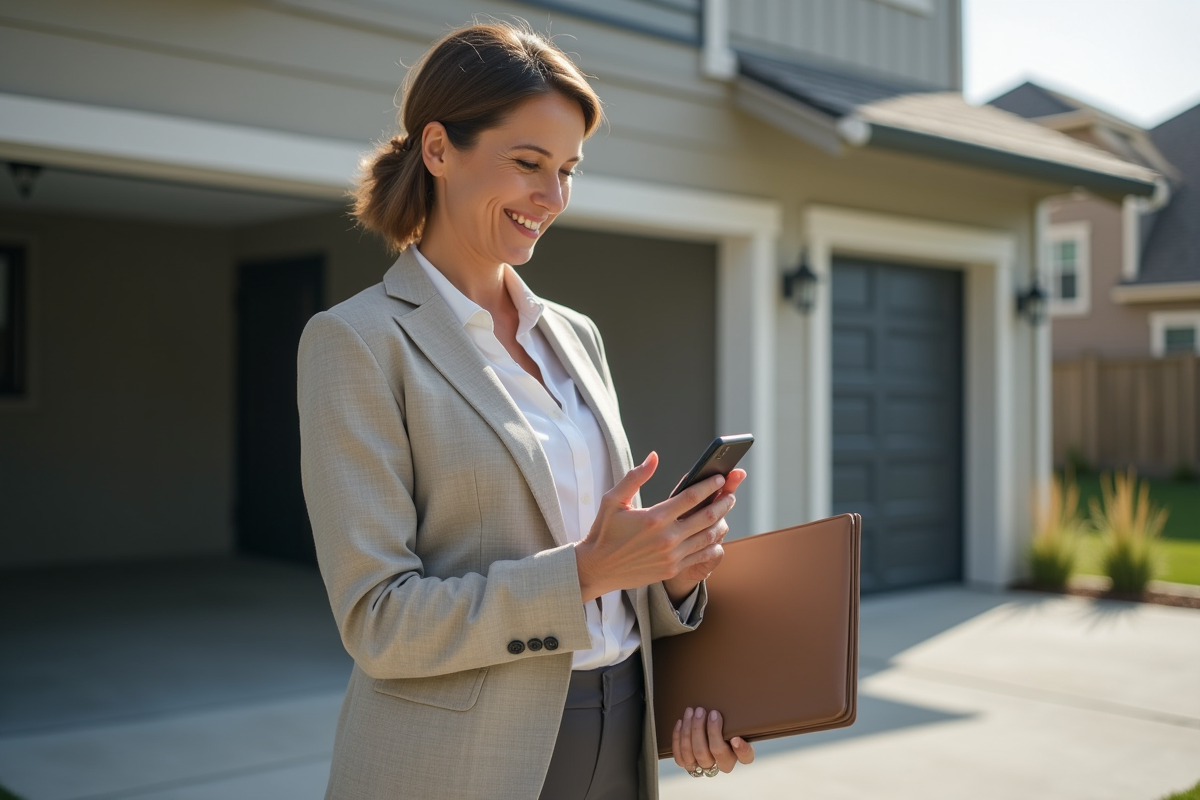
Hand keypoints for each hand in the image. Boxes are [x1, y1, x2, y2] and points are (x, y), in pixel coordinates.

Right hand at [574, 452, 738, 602]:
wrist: (598, 568)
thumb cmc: (604, 531)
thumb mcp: (613, 500)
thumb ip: (635, 477)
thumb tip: (654, 457)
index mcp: (654, 517)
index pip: (691, 497)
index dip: (709, 485)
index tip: (719, 478)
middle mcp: (666, 538)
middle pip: (707, 516)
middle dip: (723, 502)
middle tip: (730, 493)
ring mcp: (671, 556)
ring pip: (708, 536)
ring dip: (721, 522)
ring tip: (725, 512)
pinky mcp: (672, 569)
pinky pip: (702, 556)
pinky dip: (714, 544)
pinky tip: (716, 536)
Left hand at [672, 707, 754, 775]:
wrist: (705, 732)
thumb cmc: (722, 723)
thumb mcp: (733, 721)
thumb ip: (735, 718)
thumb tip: (730, 708)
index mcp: (739, 754)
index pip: (745, 757)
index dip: (741, 750)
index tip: (736, 738)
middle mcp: (721, 764)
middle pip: (714, 750)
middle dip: (708, 728)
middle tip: (703, 711)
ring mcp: (703, 766)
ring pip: (694, 752)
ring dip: (690, 729)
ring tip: (691, 711)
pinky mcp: (688, 765)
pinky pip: (680, 756)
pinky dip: (678, 738)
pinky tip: (681, 722)